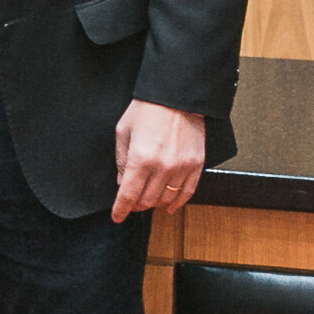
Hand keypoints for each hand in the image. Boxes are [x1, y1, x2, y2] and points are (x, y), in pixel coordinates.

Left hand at [111, 99, 206, 222]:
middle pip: (148, 200)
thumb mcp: (124, 131)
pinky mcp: (197, 165)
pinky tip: (170, 206)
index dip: (121, 209)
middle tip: (129, 204)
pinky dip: (178, 202)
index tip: (117, 216)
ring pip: (167, 198)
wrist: (177, 96)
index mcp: (141, 158)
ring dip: (154, 203)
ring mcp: (183, 167)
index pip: (129, 194)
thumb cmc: (147, 108)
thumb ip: (122, 159)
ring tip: (147, 201)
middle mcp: (163, 167)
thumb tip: (122, 182)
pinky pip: (188, 192)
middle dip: (136, 205)